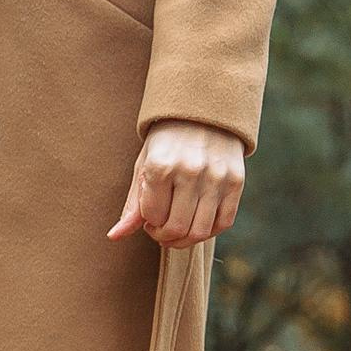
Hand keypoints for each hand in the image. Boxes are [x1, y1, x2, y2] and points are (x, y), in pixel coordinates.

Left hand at [107, 119, 244, 250]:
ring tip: (177, 227)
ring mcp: (216, 177)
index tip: (148, 218)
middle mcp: (190, 172)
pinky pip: (224, 222)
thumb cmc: (166, 141)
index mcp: (161, 166)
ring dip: (185, 239)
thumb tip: (114, 236)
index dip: (148, 224)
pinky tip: (197, 222)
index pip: (152, 216)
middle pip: (177, 228)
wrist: (203, 111)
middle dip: (165, 237)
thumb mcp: (144, 165)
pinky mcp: (236, 181)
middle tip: (161, 229)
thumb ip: (132, 204)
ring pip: (201, 231)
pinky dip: (209, 231)